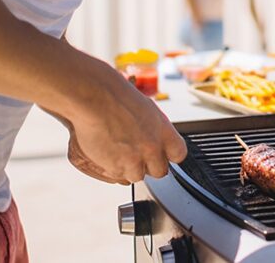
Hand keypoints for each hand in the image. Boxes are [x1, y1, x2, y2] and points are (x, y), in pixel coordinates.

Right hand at [59, 67, 186, 184]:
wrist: (96, 98)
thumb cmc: (118, 97)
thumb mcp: (147, 109)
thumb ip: (155, 129)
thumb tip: (155, 139)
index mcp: (164, 132)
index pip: (178, 154)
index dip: (169, 155)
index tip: (163, 154)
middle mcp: (152, 148)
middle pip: (159, 171)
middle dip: (149, 165)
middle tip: (136, 153)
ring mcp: (134, 160)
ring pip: (137, 176)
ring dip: (129, 167)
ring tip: (117, 150)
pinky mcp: (116, 168)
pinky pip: (118, 177)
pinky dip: (112, 168)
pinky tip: (106, 153)